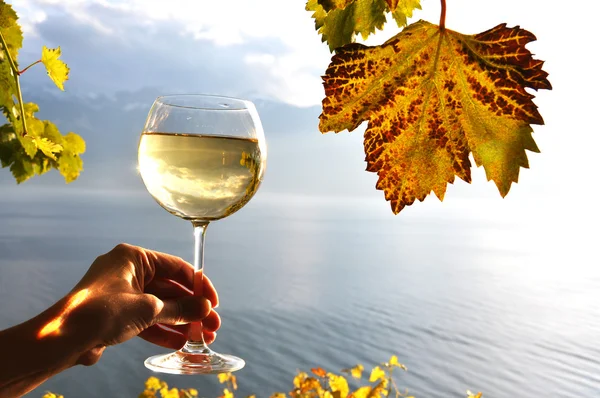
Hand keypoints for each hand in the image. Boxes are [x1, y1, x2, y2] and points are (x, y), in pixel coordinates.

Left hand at [67, 243, 220, 365]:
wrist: (62, 338)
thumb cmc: (101, 312)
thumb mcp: (148, 308)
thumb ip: (179, 308)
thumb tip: (204, 309)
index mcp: (134, 257)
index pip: (176, 267)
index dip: (198, 285)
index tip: (213, 302)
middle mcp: (128, 271)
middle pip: (170, 289)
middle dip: (191, 309)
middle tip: (212, 324)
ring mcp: (122, 293)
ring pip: (159, 306)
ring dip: (181, 322)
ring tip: (202, 337)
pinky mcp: (116, 313)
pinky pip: (146, 318)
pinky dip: (162, 329)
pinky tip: (181, 342)